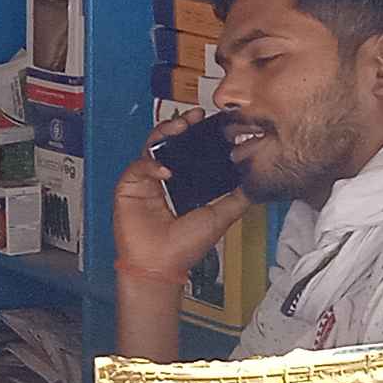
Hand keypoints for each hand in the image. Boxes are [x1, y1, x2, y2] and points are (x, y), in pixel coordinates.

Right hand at [112, 110, 245, 285]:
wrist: (161, 266)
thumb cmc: (185, 247)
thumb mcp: (220, 217)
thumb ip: (237, 198)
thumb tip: (255, 182)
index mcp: (181, 183)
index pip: (186, 151)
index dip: (196, 135)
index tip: (209, 122)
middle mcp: (161, 179)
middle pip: (167, 142)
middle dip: (179, 125)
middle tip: (193, 116)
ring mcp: (143, 182)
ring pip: (151, 147)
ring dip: (164, 134)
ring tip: (179, 127)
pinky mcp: (127, 187)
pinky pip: (137, 167)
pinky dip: (150, 164)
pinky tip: (164, 170)